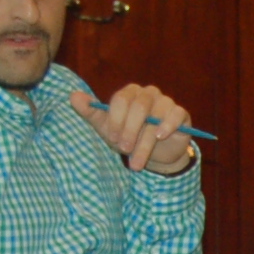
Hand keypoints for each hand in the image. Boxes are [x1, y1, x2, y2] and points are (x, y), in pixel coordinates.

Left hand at [70, 83, 198, 174]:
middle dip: (130, 131)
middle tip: (124, 149)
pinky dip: (168, 125)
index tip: (112, 138)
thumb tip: (72, 96)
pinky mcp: (181, 113)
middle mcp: (148, 93)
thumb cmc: (127, 137)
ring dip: (146, 141)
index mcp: (129, 93)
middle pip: (140, 107)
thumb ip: (90, 112)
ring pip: (156, 116)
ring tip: (137, 160)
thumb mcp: (106, 128)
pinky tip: (160, 136)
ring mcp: (166, 102)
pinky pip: (176, 114)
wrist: (153, 155)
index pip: (121, 99)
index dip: (116, 119)